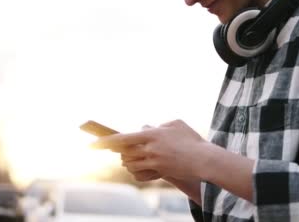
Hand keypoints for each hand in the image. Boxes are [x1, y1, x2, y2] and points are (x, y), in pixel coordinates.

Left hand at [91, 120, 207, 179]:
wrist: (204, 159)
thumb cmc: (191, 139)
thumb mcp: (176, 124)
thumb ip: (160, 124)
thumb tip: (150, 127)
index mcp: (153, 134)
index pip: (124, 138)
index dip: (107, 141)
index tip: (95, 144)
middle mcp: (150, 148)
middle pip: (125, 152)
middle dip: (119, 152)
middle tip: (115, 149)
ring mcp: (154, 161)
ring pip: (130, 164)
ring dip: (127, 161)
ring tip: (129, 157)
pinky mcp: (159, 171)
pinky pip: (139, 174)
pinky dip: (136, 171)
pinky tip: (138, 168)